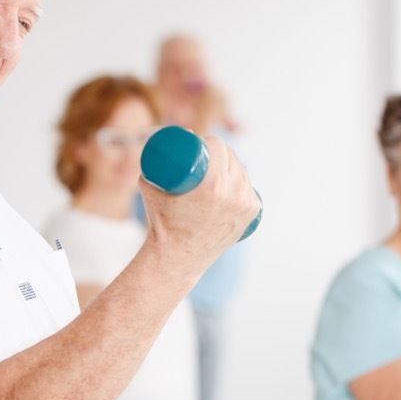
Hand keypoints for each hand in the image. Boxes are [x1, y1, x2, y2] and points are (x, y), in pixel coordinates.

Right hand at [140, 134, 258, 277]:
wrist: (177, 258)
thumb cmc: (161, 223)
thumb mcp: (150, 189)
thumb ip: (149, 164)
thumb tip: (157, 145)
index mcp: (214, 186)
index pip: (218, 148)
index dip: (210, 141)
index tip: (200, 143)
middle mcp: (234, 194)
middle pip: (232, 157)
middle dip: (220, 151)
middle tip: (206, 153)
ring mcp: (245, 205)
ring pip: (242, 171)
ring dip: (232, 164)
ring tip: (218, 165)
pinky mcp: (251, 214)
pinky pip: (249, 188)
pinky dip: (242, 180)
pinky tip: (236, 178)